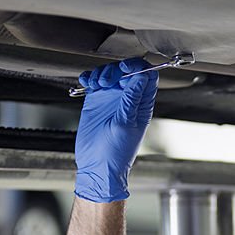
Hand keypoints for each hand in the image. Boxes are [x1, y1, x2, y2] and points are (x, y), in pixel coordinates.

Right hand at [74, 58, 157, 201]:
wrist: (97, 166)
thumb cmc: (116, 153)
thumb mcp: (125, 124)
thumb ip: (131, 99)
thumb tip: (141, 77)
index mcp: (141, 105)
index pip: (147, 77)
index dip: (138, 68)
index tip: (125, 68)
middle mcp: (128, 100)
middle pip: (127, 72)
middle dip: (116, 70)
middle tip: (106, 81)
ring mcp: (112, 100)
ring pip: (110, 74)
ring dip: (101, 73)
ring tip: (95, 84)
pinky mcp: (96, 102)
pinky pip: (94, 83)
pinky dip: (89, 78)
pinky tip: (86, 82)